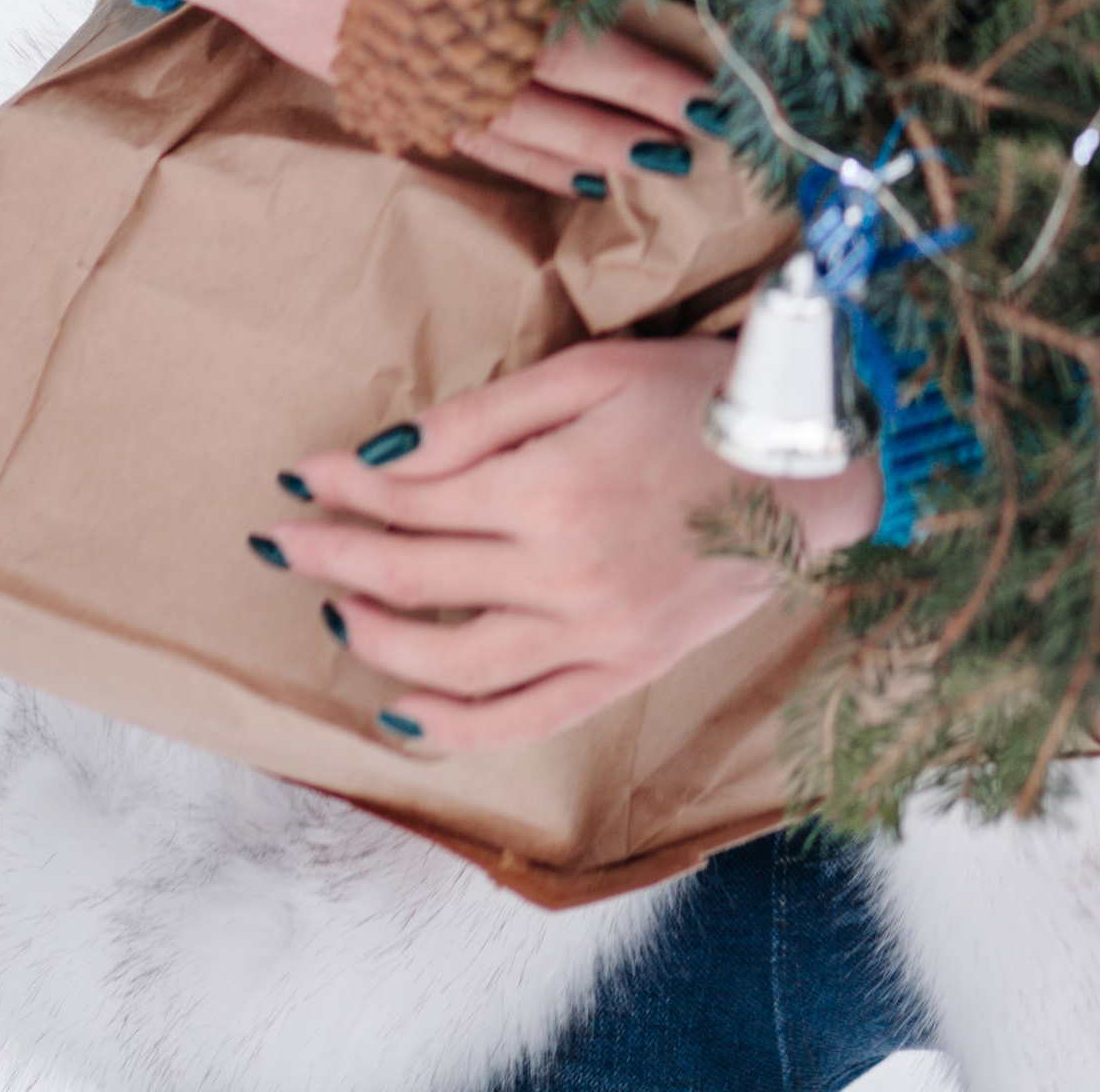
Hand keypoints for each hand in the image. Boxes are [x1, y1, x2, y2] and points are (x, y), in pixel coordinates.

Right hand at [101, 0, 724, 190]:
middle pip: (541, 47)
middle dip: (632, 79)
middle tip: (708, 107)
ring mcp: (388, 49)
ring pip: (510, 109)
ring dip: (594, 137)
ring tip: (669, 158)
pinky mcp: (370, 83)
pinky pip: (460, 132)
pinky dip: (524, 158)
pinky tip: (582, 177)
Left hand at [266, 334, 880, 750]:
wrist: (814, 464)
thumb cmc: (704, 396)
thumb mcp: (592, 372)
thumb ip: (485, 418)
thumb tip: (388, 456)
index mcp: (550, 488)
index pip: (415, 500)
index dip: (347, 489)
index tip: (301, 477)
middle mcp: (563, 574)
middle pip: (418, 579)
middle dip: (338, 560)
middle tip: (285, 546)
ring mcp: (594, 634)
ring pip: (454, 663)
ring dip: (379, 641)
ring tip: (336, 612)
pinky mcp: (624, 670)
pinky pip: (523, 717)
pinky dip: (453, 726)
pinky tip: (403, 710)